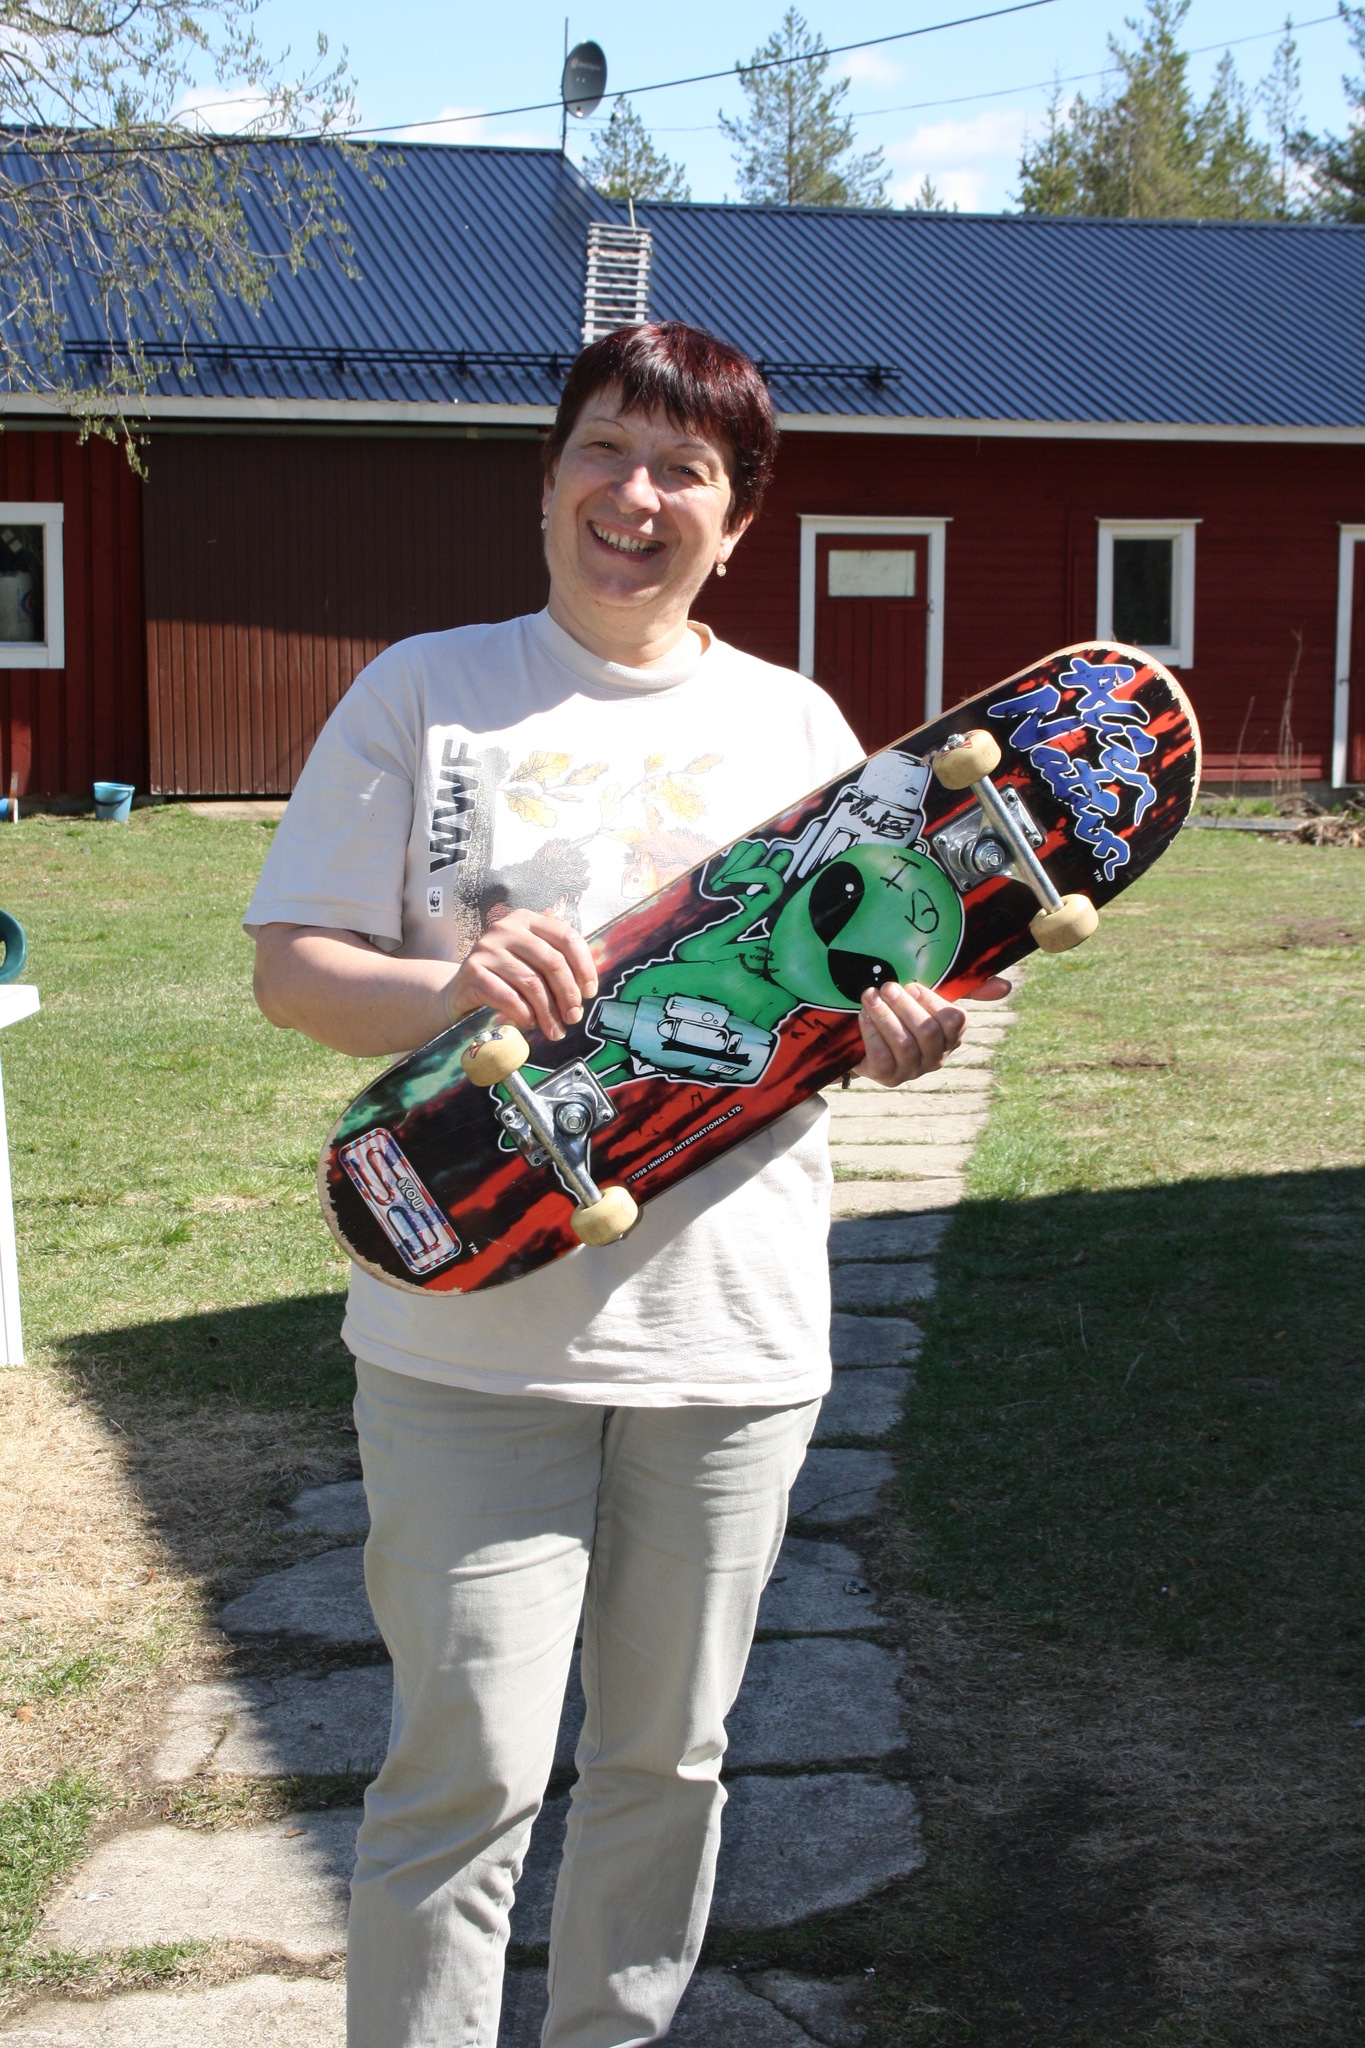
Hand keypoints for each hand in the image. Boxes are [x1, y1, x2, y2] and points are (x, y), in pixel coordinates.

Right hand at [447, 909, 598, 1042]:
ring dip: (548, 1012)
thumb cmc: (504, 977)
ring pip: (532, 982)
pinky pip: (508, 996)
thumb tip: (586, 991)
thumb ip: (555, 965)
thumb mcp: (530, 962)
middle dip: (568, 994)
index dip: (584, 966)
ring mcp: (486, 948)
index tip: (590, 992)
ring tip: (555, 1030)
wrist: (459, 990)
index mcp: (527, 920)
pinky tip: (530, 1023)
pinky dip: (524, 1013)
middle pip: (552, 961)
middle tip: (574, 1017)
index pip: (566, 937)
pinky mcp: (472, 971)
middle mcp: (506, 928)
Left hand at [853, 975, 1010, 1086]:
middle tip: (887, 987)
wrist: (866, 1038)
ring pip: (904, 1044)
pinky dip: (872, 1032)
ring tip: (870, 996)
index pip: (955, 1020)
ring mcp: (914, 1070)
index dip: (933, 1002)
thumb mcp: (931, 998)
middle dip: (905, 1006)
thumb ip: (967, 989)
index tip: (912, 986)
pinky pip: (882, 1055)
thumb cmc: (904, 1013)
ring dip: (885, 1016)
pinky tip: (863, 1016)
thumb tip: (1006, 986)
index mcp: (953, 1035)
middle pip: (927, 1032)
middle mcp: (937, 1056)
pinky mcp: (889, 1078)